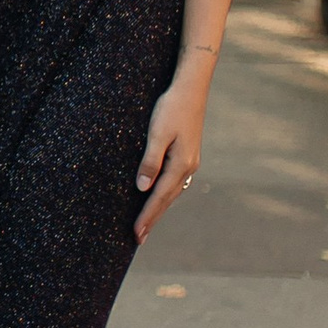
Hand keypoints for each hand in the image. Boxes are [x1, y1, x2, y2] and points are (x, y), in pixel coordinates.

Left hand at [134, 76, 206, 241]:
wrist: (191, 89)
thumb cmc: (171, 108)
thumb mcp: (157, 133)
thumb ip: (150, 161)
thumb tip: (142, 188)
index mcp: (180, 165)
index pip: (158, 197)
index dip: (146, 217)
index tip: (136, 234)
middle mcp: (188, 168)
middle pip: (166, 199)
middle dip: (152, 218)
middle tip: (138, 238)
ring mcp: (190, 162)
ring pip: (171, 192)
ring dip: (159, 208)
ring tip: (147, 223)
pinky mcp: (188, 155)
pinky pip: (174, 181)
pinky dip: (164, 194)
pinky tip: (158, 196)